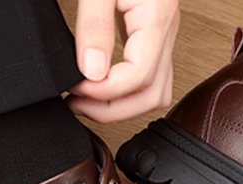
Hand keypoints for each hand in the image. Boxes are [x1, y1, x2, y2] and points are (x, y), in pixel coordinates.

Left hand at [68, 0, 179, 122]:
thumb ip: (95, 26)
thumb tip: (93, 71)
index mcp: (156, 15)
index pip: (139, 76)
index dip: (105, 92)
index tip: (77, 88)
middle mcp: (166, 28)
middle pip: (152, 95)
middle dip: (112, 110)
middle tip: (78, 104)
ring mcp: (164, 34)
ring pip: (156, 93)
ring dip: (122, 106)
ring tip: (88, 102)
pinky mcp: (154, 35)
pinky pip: (150, 78)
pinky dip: (126, 92)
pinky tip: (103, 87)